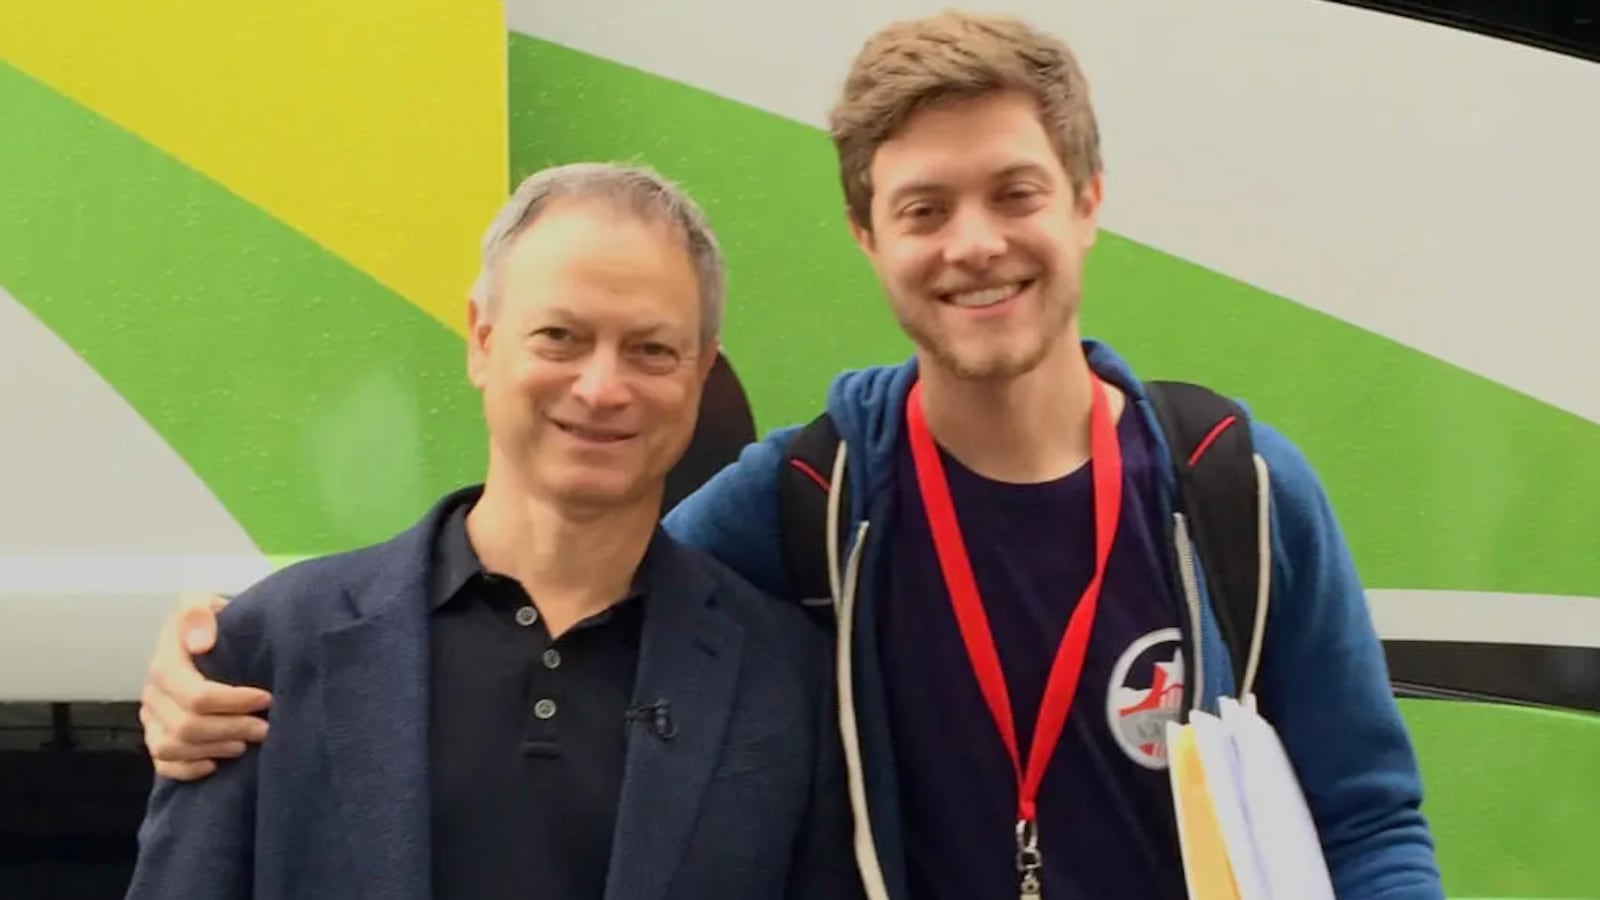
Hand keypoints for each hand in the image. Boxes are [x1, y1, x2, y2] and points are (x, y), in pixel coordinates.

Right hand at [140, 591, 272, 780]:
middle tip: (266, 727)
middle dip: (232, 728)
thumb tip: (200, 644)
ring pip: (172, 748)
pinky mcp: (156, 736)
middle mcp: (154, 691)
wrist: (213, 639)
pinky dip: (187, 769)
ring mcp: (152, 716)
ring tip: (247, 742)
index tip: (266, 698)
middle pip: (186, 726)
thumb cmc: (216, 622)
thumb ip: (198, 613)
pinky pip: (162, 765)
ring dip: (214, 748)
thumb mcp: (206, 602)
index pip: (194, 694)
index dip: (232, 702)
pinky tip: (215, 764)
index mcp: (166, 660)